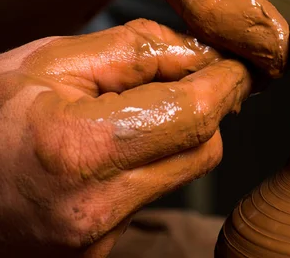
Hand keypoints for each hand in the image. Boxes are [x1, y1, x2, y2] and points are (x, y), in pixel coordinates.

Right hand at [0, 19, 251, 256]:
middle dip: (209, 109)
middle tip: (192, 79)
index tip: (239, 64)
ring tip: (135, 110)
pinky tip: (116, 146)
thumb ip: (134, 52)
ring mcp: (99, 237)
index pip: (193, 114)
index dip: (227, 83)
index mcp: (80, 149)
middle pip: (203, 150)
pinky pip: (154, 194)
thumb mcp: (50, 62)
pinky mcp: (100, 250)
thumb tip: (200, 54)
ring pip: (183, 173)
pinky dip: (151, 163)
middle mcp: (96, 207)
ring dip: (180, 135)